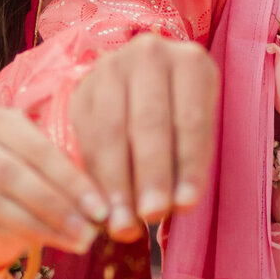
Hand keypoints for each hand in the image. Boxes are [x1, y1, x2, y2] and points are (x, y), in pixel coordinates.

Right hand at [0, 105, 108, 267]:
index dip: (70, 179)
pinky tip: (53, 244)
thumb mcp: (52, 169)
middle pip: (12, 174)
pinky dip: (22, 236)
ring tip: (78, 241)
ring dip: (42, 225)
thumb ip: (72, 171)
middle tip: (91, 230)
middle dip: (57, 205)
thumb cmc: (32, 183)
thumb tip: (108, 197)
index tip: (101, 207)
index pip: (35, 147)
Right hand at [70, 34, 219, 237]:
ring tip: (123, 223)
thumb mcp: (197, 131)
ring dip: (117, 182)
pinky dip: (94, 176)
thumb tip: (176, 208)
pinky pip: (86, 137)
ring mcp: (110, 68)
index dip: (188, 166)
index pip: (190, 120)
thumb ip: (189, 165)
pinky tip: (101, 206)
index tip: (185, 206)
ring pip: (112, 131)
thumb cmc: (181, 118)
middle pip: (149, 122)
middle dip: (150, 174)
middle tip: (151, 215)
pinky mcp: (82, 90)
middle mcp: (149, 55)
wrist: (141, 85)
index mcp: (191, 62)